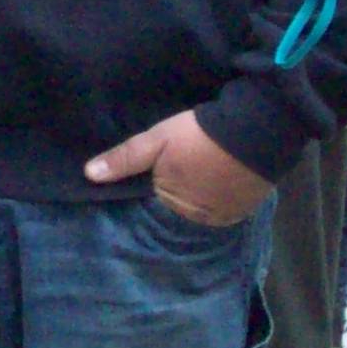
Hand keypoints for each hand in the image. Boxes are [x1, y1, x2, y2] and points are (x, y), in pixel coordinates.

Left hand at [84, 107, 273, 226]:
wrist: (257, 125)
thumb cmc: (200, 136)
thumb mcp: (157, 141)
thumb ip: (125, 159)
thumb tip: (88, 175)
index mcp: (177, 209)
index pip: (154, 210)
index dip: (148, 195)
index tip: (144, 182)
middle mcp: (203, 221)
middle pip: (180, 211)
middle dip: (174, 197)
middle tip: (172, 175)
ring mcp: (229, 215)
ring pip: (204, 208)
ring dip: (198, 196)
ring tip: (193, 176)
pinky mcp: (249, 205)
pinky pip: (226, 205)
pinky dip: (219, 194)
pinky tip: (215, 177)